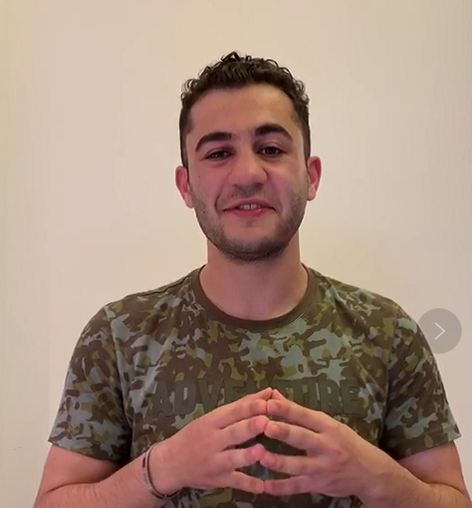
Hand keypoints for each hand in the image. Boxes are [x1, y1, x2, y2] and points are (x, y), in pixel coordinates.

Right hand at [150, 387, 272, 493]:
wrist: (170, 463)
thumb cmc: (194, 435)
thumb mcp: (212, 418)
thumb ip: (240, 407)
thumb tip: (268, 393)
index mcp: (211, 422)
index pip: (232, 412)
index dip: (249, 407)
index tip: (266, 401)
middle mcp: (213, 441)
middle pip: (233, 433)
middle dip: (249, 427)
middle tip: (266, 421)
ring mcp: (215, 462)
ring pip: (233, 458)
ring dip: (247, 455)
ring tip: (262, 450)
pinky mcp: (219, 480)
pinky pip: (235, 482)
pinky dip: (249, 485)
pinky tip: (263, 487)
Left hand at [260, 389, 387, 497]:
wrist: (370, 472)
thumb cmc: (345, 441)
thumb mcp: (327, 423)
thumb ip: (299, 412)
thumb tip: (274, 395)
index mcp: (328, 427)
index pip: (306, 416)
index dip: (288, 409)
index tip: (270, 403)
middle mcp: (326, 446)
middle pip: (303, 438)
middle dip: (284, 432)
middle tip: (266, 427)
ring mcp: (322, 468)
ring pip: (299, 465)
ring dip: (279, 462)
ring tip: (261, 457)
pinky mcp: (318, 485)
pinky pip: (296, 487)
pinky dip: (280, 488)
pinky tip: (263, 486)